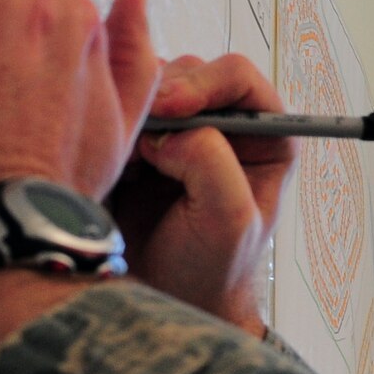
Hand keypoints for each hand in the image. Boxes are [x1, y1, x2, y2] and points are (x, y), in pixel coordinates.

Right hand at [108, 53, 295, 335]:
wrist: (169, 300)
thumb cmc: (213, 269)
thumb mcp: (228, 222)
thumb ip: (212, 165)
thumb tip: (171, 130)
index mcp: (266, 134)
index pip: (237, 77)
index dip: (202, 84)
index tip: (170, 109)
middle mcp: (224, 123)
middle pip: (187, 73)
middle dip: (159, 99)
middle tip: (137, 140)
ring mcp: (178, 130)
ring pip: (147, 87)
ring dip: (131, 112)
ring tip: (125, 159)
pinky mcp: (137, 143)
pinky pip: (116, 111)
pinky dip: (107, 125)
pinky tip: (108, 161)